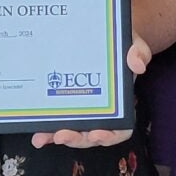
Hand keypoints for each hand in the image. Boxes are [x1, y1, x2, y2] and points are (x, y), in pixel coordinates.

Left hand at [33, 31, 152, 148]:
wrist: (103, 37)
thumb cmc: (119, 46)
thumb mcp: (133, 45)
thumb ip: (138, 53)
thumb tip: (137, 64)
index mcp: (121, 104)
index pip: (120, 129)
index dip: (109, 136)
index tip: (96, 134)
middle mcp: (102, 112)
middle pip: (91, 136)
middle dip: (77, 139)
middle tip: (62, 135)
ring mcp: (82, 110)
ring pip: (72, 132)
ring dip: (56, 137)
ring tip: (42, 137)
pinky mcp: (66, 104)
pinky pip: (57, 120)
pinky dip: (47, 129)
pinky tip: (36, 131)